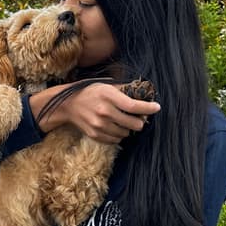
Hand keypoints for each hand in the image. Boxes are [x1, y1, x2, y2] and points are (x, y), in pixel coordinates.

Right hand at [31, 82, 159, 143]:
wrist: (68, 105)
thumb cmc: (90, 92)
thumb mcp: (106, 85)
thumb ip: (124, 89)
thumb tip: (144, 92)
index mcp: (108, 96)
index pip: (134, 106)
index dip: (149, 108)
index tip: (157, 107)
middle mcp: (104, 112)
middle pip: (134, 124)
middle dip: (140, 121)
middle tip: (139, 116)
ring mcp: (99, 125)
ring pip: (127, 134)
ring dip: (128, 128)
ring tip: (123, 120)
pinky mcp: (96, 135)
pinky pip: (116, 140)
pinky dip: (119, 134)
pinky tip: (114, 126)